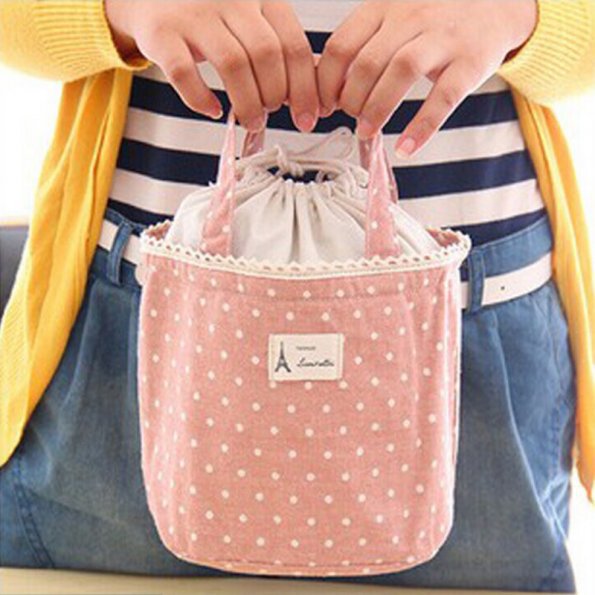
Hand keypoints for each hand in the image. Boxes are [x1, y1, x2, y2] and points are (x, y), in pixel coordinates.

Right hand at [105, 0, 318, 131]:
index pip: (294, 45)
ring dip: (247, 103)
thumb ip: (278, 49)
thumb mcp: (251, 21)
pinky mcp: (162, 32)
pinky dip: (202, 100)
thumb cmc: (210, 18)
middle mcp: (231, 0)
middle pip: (267, 55)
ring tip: (251, 120)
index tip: (307, 117)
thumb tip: (309, 96)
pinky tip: (213, 110)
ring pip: (233, 64)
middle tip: (270, 114)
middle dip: (275, 96)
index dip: (305, 88)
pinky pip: (185, 73)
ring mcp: (194, 14)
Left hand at [316, 0, 536, 155]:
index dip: (327, 82)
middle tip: (350, 117)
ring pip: (402, 71)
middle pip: (368, 62)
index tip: (324, 105)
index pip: (341, 45)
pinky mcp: (470, 62)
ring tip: (366, 131)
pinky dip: (423, 126)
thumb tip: (323, 87)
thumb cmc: (433, 21)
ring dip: (378, 108)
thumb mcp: (393, 19)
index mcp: (384, 7)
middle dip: (350, 99)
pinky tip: (407, 147)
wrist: (496, 5)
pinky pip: (444, 97)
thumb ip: (362, 46)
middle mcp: (412, 17)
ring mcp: (443, 38)